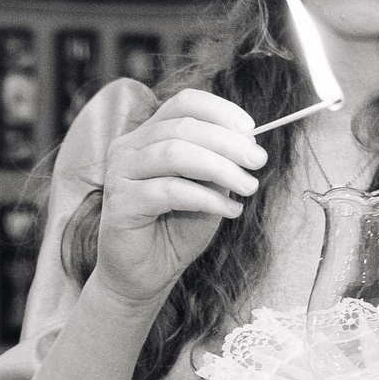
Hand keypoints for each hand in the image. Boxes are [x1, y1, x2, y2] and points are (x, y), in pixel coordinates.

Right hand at [88, 91, 265, 309]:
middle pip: (183, 127)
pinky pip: (169, 191)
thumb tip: (247, 144)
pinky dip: (205, 198)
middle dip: (228, 142)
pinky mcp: (120, 202)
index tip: (251, 128)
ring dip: (220, 169)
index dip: (219, 110)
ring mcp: (120, 173)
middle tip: (258, 161)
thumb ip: (218, 165)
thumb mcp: (206, 190)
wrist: (144, 276)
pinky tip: (229, 211)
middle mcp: (129, 148)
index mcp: (148, 136)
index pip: (183, 103)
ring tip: (249, 187)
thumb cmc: (174, 231)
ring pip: (176, 154)